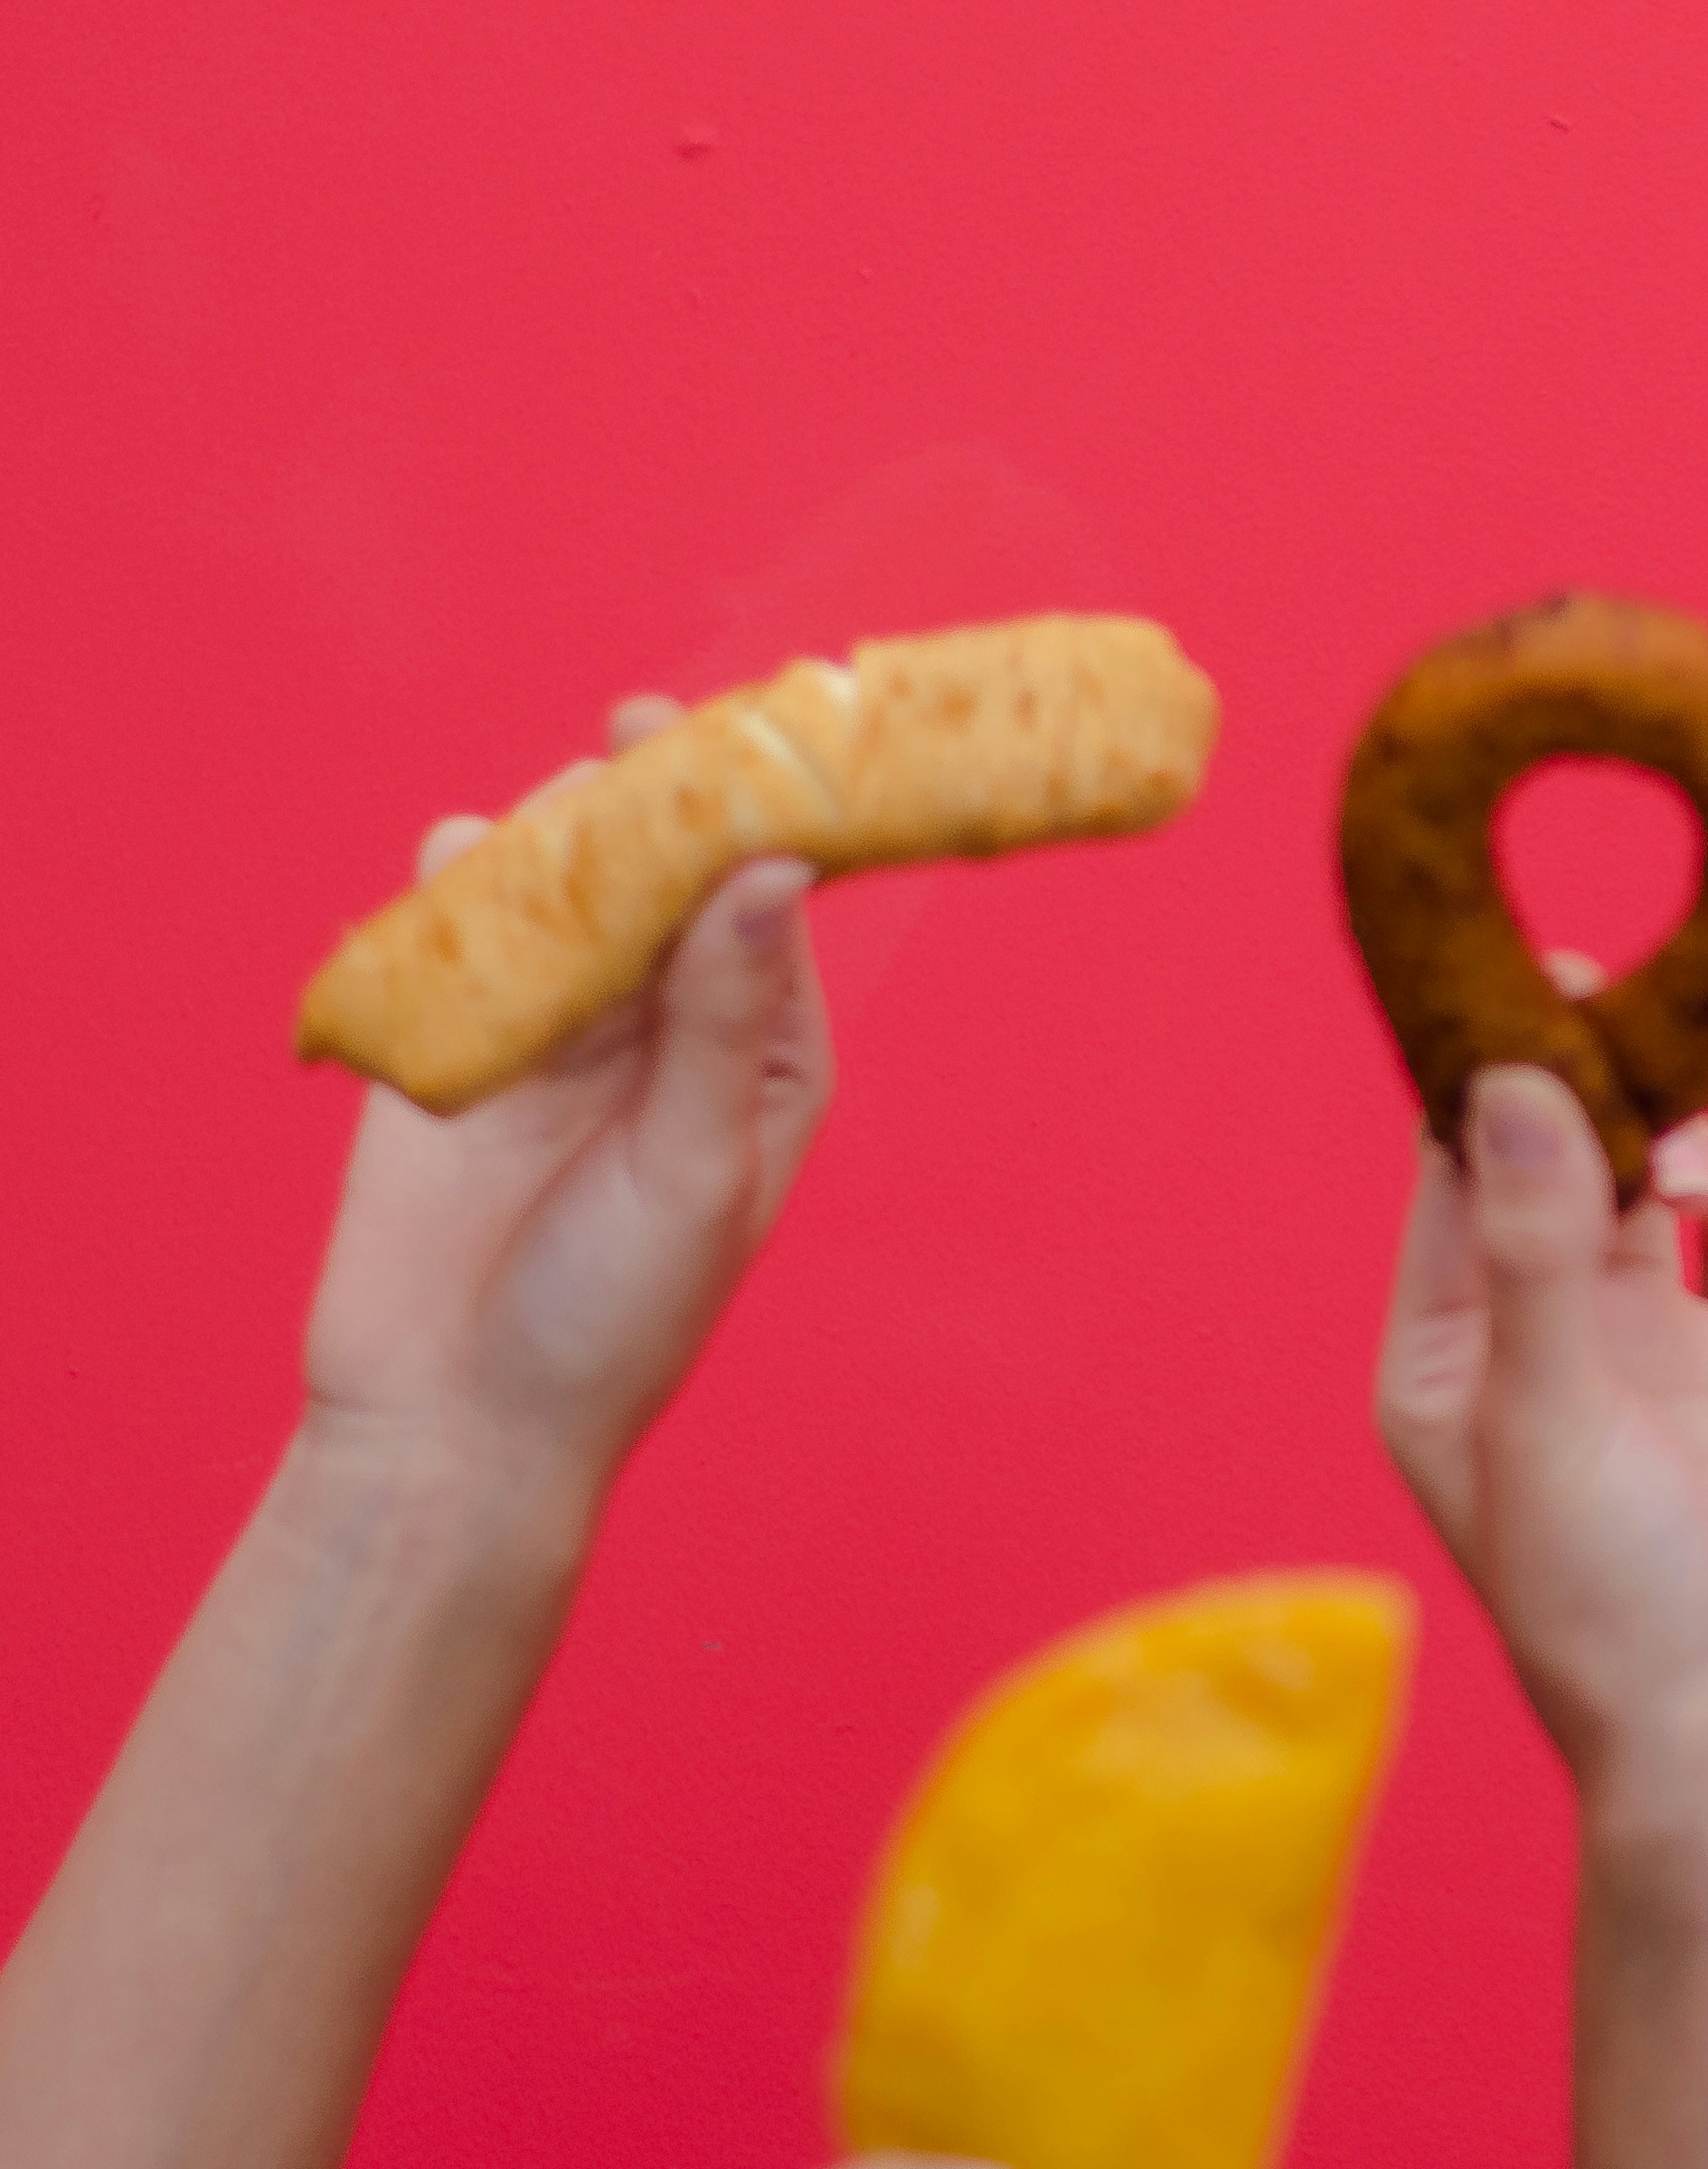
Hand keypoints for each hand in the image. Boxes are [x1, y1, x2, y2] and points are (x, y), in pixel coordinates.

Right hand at [301, 694, 835, 1514]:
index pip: (775, 892)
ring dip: (542, 839)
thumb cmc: (614, 1318)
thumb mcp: (693, 1169)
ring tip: (536, 855)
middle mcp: (668, 1017)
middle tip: (626, 752)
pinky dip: (450, 887)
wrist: (455, 1418)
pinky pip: (451, 918)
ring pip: (551, 870)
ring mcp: (556, 1016)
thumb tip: (770, 871)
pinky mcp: (447, 1029)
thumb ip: (721, 1021)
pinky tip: (454, 890)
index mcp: (764, 1048)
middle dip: (645, 798)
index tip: (756, 725)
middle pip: (661, 859)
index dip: (769, 804)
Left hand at [1375, 1060, 1707, 1789]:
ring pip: (1649, 1187)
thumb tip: (1516, 1080)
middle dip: (1578, 1081)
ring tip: (1680, 1113)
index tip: (1508, 981)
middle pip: (1552, 1165)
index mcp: (1449, 1360)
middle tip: (1598, 987)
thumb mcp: (1549, 1413)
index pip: (1448, 1183)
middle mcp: (1544, 1343)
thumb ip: (1539, 1242)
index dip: (1475, 1080)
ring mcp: (1653, 1351)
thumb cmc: (1615, 1606)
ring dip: (1665, 1133)